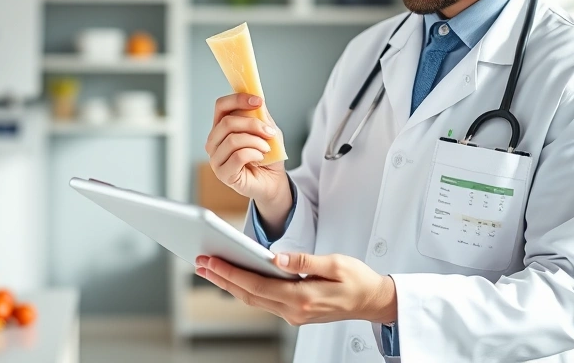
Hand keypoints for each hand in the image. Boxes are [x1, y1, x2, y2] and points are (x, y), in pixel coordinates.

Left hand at [194, 252, 397, 326]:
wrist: (373, 302)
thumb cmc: (358, 280)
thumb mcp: (336, 263)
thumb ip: (305, 260)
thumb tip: (277, 257)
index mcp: (303, 297)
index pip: (257, 285)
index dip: (231, 273)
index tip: (212, 261)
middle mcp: (294, 311)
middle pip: (249, 295)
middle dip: (222, 279)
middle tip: (200, 263)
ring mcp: (293, 315)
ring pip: (253, 300)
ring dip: (230, 285)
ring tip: (211, 269)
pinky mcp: (294, 313)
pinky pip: (263, 301)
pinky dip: (246, 289)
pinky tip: (236, 277)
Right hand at [204, 93, 287, 203]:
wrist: (273, 180)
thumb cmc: (268, 155)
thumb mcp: (267, 129)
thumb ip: (260, 114)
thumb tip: (256, 95)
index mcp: (221, 127)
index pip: (221, 106)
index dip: (238, 99)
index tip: (258, 101)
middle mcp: (214, 142)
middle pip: (227, 122)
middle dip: (253, 125)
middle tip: (269, 132)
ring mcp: (216, 158)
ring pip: (233, 140)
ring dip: (256, 142)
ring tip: (266, 148)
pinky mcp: (223, 174)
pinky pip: (238, 156)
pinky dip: (254, 154)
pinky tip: (260, 158)